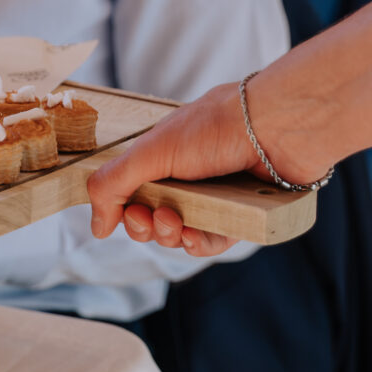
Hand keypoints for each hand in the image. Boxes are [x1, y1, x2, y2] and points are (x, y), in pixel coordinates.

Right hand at [86, 83, 262, 255]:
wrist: (276, 128)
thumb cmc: (215, 127)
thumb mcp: (149, 152)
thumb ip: (111, 185)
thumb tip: (96, 226)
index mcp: (158, 159)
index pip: (127, 197)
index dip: (123, 211)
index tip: (129, 210)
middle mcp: (182, 179)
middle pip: (149, 221)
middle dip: (144, 226)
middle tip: (153, 215)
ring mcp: (211, 199)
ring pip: (178, 235)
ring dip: (170, 235)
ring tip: (177, 221)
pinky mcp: (238, 215)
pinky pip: (211, 242)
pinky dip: (199, 244)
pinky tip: (196, 236)